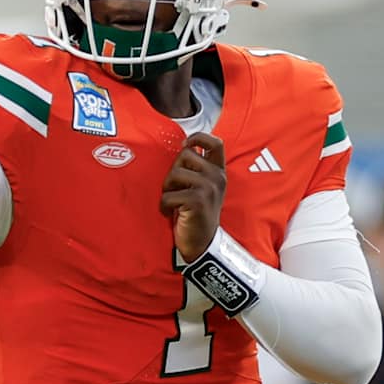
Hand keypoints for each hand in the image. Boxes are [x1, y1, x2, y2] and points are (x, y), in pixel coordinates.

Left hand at [161, 133, 226, 262]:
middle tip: (177, 191)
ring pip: (174, 173)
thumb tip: (183, 147)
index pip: (216, 143)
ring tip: (175, 203)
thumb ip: (196, 168)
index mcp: (218, 172)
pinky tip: (171, 214)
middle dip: (173, 172)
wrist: (202, 245)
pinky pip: (168, 195)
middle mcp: (217, 177)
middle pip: (185, 155)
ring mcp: (208, 188)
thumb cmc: (195, 214)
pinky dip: (164, 206)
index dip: (198, 138)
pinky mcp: (197, 200)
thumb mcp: (202, 188)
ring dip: (167, 189)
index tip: (185, 145)